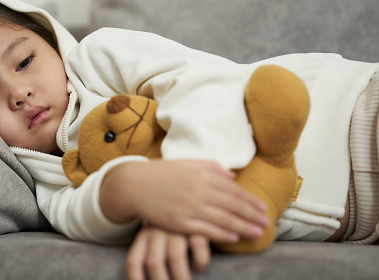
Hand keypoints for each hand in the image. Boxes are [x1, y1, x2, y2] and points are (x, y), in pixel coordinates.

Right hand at [100, 159, 268, 242]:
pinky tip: (234, 238)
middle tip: (267, 223)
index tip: (263, 207)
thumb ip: (213, 167)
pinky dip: (222, 234)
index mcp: (203, 174)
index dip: (250, 200)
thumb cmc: (163, 172)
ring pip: (224, 219)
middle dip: (252, 215)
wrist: (135, 184)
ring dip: (244, 227)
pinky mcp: (179, 222)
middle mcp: (199, 190)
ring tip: (258, 233)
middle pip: (233, 206)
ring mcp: (190, 207)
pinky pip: (205, 230)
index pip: (234, 190)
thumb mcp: (188, 163)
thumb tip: (233, 176)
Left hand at [127, 225, 209, 279]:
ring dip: (181, 278)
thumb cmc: (166, 224)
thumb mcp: (151, 235)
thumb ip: (147, 254)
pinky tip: (200, 267)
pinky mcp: (195, 223)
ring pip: (175, 257)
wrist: (182, 195)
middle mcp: (157, 230)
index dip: (136, 279)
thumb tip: (150, 276)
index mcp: (143, 235)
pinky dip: (200, 261)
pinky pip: (197, 246)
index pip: (133, 261)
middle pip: (154, 263)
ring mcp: (176, 226)